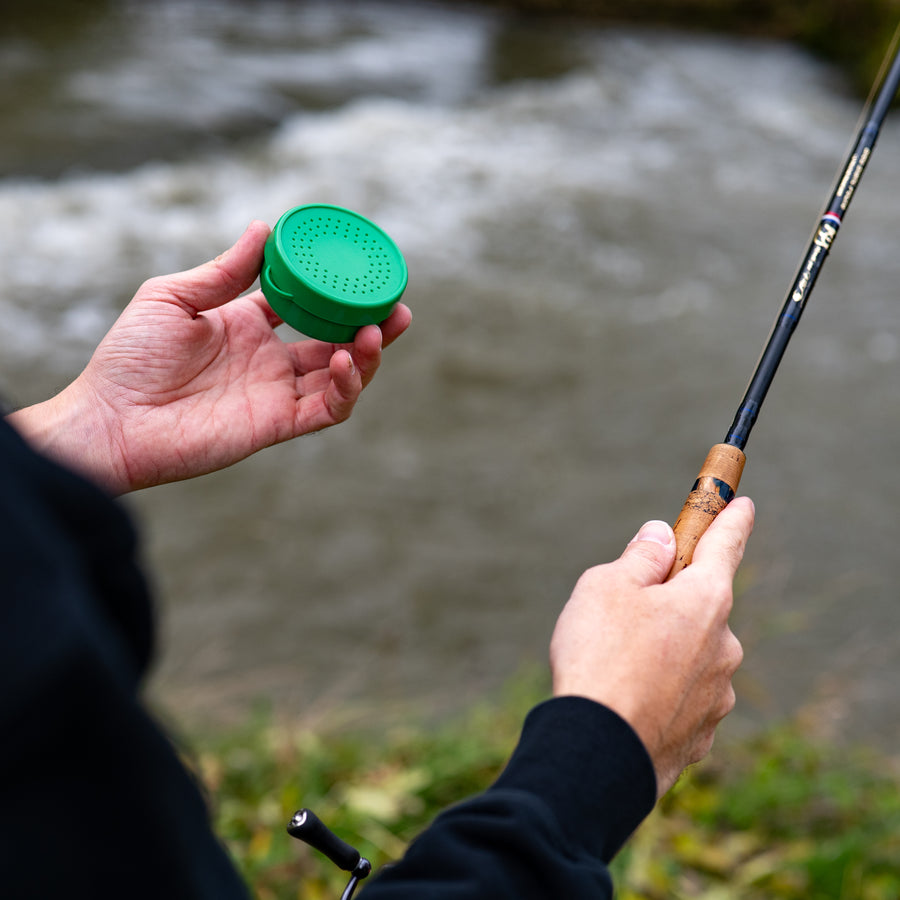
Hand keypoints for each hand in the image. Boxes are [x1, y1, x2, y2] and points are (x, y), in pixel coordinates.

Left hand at [8, 221, 411, 493]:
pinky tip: (348, 361)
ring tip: (377, 331)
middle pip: (337, 343)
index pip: (306, 308)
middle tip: (397, 306)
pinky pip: (327, 408)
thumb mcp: (174, 297)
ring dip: (367, 356)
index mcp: (248, 327)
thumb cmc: (130, 358)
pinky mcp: (277, 424)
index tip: (359, 271)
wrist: (112, 419)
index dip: (335, 293)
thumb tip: (265, 228)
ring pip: (342, 377)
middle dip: (372, 326)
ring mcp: (276, 394)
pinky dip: (346, 388)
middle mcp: (270, 361)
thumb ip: (225, 271)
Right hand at [549, 497, 753, 796]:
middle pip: (701, 607)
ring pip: (692, 657)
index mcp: (705, 599)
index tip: (744, 504)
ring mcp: (717, 695)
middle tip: (625, 614)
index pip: (726, 545)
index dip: (733, 519)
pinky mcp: (701, 737)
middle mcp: (723, 645)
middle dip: (672, 603)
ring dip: (666, 653)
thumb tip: (661, 538)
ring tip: (616, 669)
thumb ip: (640, 558)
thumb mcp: (606, 586)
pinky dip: (663, 695)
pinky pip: (684, 700)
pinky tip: (629, 703)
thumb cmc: (599, 655)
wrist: (597, 751)